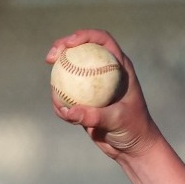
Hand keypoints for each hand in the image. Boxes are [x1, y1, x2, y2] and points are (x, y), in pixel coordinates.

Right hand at [46, 30, 161, 158]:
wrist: (133, 148)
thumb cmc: (134, 129)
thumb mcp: (118, 120)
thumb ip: (95, 116)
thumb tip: (70, 111)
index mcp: (119, 67)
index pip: (102, 40)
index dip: (84, 35)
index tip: (68, 45)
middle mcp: (106, 72)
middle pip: (80, 50)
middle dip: (61, 48)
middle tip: (50, 58)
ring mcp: (94, 86)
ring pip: (70, 73)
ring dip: (57, 79)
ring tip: (56, 96)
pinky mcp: (85, 101)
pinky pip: (67, 96)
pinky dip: (61, 103)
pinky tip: (62, 113)